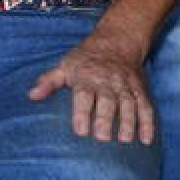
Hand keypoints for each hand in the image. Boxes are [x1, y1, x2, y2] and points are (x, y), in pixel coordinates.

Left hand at [28, 32, 155, 142]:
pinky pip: (145, 105)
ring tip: (125, 140)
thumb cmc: (86, 58)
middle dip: (106, 119)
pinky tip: (146, 139)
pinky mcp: (139, 88)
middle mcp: (107, 80)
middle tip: (103, 139)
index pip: (83, 95)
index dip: (82, 113)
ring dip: (129, 121)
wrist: (118, 39)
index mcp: (86, 76)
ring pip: (128, 103)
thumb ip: (49, 81)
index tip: (81, 131)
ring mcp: (125, 85)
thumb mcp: (64, 65)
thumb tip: (32, 95)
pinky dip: (147, 122)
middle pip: (107, 100)